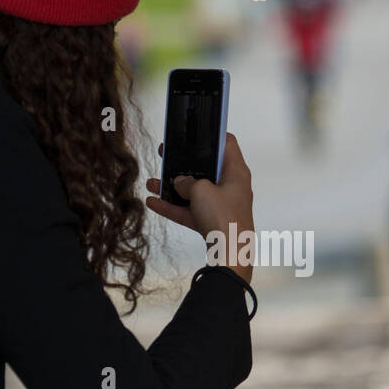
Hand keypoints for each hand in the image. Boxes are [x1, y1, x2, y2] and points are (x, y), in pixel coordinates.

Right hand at [146, 132, 254, 283]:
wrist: (229, 255)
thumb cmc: (223, 217)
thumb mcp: (200, 191)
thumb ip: (187, 182)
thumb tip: (180, 183)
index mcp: (236, 172)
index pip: (227, 144)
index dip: (211, 136)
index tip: (193, 133)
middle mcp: (231, 187)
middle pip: (206, 169)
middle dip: (184, 163)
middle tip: (165, 155)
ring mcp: (221, 206)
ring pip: (195, 192)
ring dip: (173, 187)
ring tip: (152, 182)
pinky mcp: (213, 223)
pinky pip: (190, 211)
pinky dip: (173, 207)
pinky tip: (152, 202)